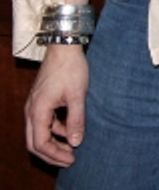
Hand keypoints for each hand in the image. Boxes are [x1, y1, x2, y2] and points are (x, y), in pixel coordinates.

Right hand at [25, 44, 88, 166]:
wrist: (64, 47)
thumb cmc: (71, 69)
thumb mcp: (77, 96)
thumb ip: (76, 120)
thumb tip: (75, 142)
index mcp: (37, 111)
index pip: (40, 143)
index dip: (55, 155)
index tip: (72, 159)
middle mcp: (31, 111)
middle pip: (35, 141)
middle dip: (52, 153)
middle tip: (70, 159)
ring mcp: (35, 105)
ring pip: (39, 132)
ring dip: (54, 142)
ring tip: (73, 146)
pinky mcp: (41, 101)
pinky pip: (45, 122)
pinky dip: (56, 129)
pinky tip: (71, 129)